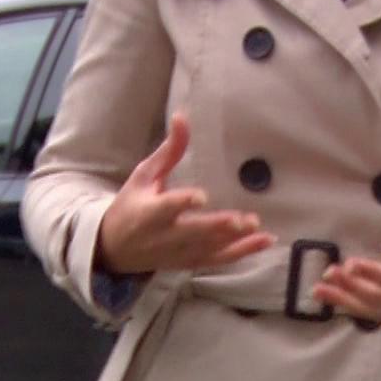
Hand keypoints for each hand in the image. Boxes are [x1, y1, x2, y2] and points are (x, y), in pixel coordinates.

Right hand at [96, 112, 275, 275]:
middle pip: (193, 233)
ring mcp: (178, 252)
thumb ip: (168, 150)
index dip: (183, 203)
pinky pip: (218, 260)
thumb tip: (182, 117)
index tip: (201, 197)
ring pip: (209, 250)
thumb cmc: (131, 205)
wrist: (115, 250)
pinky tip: (265, 241)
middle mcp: (164, 236)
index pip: (166, 207)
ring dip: (235, 241)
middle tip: (242, 220)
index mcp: (148, 212)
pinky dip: (242, 252)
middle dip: (217, 227)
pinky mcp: (190, 262)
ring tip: (258, 228)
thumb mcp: (144, 176)